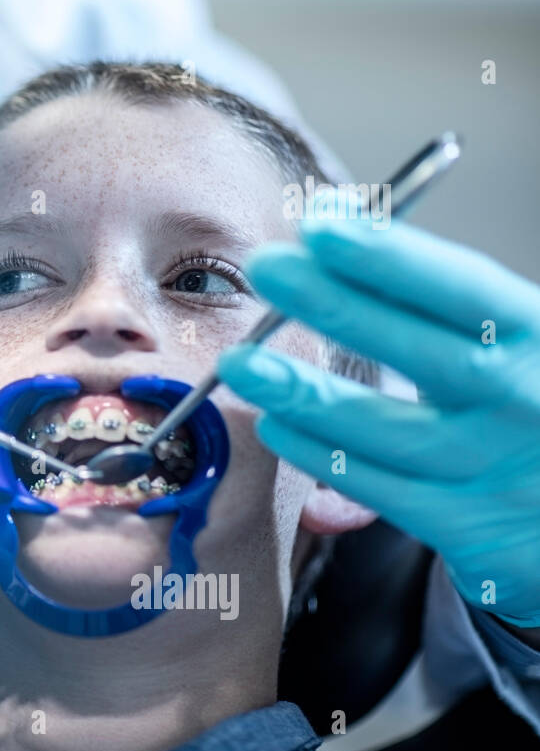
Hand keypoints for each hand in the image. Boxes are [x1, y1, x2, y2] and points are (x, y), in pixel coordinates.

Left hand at [218, 204, 539, 631]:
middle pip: (423, 352)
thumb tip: (334, 225)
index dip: (390, 255)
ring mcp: (496, 467)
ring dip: (307, 395)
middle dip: (336, 306)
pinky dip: (322, 457)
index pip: (463, 289)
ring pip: (388, 431)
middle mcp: (526, 400)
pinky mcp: (471, 528)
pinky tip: (276, 427)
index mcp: (539, 336)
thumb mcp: (510, 337)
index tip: (322, 223)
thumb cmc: (528, 397)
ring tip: (240, 363)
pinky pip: (381, 490)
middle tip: (266, 268)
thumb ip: (434, 295)